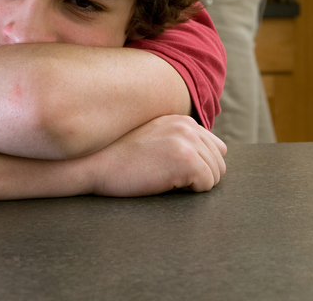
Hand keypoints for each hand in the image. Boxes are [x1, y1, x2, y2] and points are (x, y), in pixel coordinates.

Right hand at [87, 115, 226, 195]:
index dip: (200, 165)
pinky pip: (207, 185)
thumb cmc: (119, 159)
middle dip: (200, 176)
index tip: (176, 171)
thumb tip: (209, 156)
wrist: (93, 164)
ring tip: (164, 179)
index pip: (216, 147)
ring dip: (194, 184)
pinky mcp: (186, 159)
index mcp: (182, 120)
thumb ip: (179, 140)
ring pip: (215, 175)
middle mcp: (188, 126)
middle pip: (219, 162)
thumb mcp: (153, 139)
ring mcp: (187, 141)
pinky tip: (164, 183)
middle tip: (167, 178)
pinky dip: (189, 192)